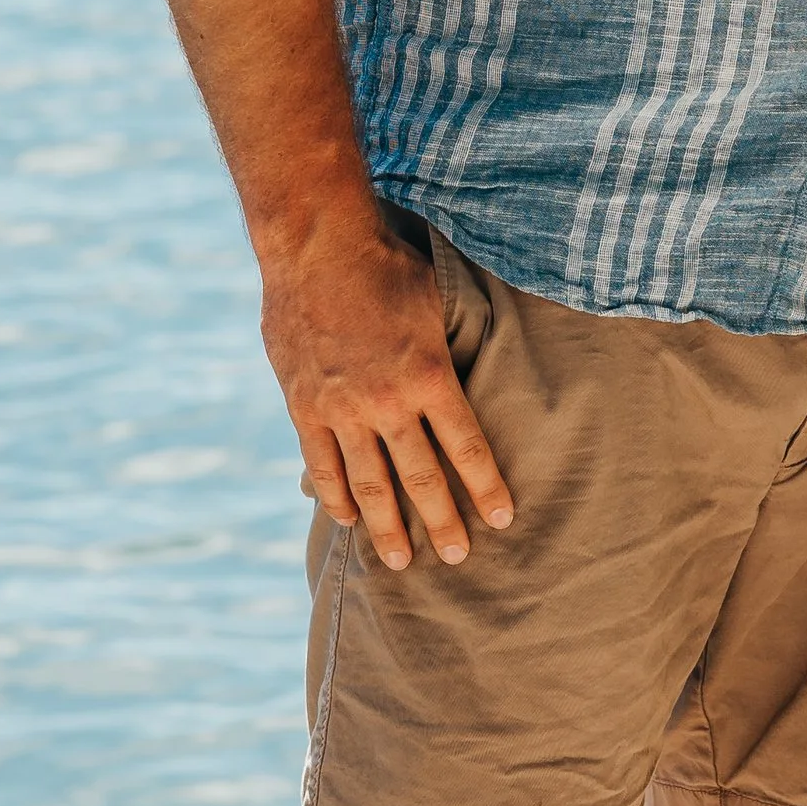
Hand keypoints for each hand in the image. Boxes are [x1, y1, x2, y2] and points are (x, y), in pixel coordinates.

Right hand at [258, 212, 513, 570]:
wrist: (316, 244)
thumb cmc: (387, 264)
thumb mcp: (438, 300)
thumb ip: (451, 345)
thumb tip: (476, 366)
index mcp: (430, 375)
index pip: (467, 447)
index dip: (486, 488)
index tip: (501, 520)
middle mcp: (388, 401)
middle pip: (421, 477)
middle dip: (442, 522)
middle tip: (457, 558)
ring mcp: (342, 408)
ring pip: (370, 482)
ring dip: (387, 526)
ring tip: (400, 561)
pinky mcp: (305, 405)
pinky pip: (323, 464)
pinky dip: (336, 496)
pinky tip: (348, 519)